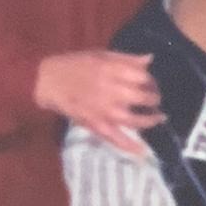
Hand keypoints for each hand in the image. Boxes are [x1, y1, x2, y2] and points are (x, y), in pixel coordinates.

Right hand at [35, 49, 163, 154]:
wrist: (46, 81)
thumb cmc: (74, 65)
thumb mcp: (100, 54)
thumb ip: (126, 59)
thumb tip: (150, 59)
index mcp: (112, 70)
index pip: (143, 77)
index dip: (152, 81)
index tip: (152, 83)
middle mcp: (111, 91)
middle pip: (143, 98)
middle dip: (154, 99)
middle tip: (156, 100)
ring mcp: (104, 110)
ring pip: (135, 120)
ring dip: (150, 120)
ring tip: (158, 118)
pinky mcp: (96, 124)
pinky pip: (116, 138)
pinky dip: (130, 146)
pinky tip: (143, 150)